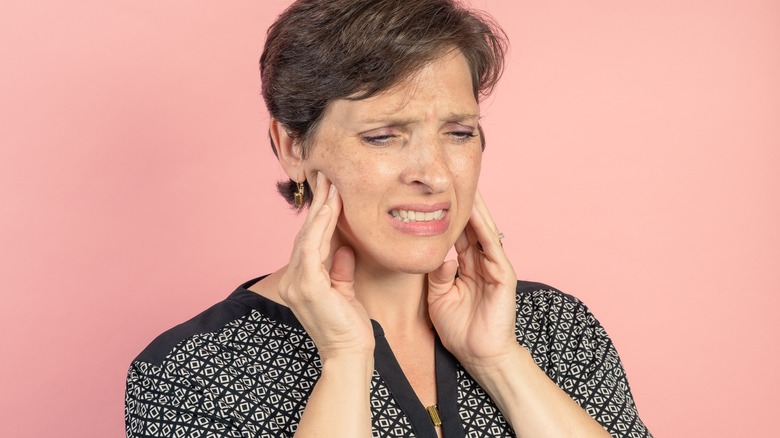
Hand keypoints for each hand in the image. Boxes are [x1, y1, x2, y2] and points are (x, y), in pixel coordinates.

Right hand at [278, 172, 374, 362]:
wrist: (349, 354)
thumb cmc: (349, 327)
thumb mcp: (344, 291)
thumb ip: (340, 270)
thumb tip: (344, 249)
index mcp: (300, 281)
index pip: (310, 241)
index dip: (319, 216)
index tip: (330, 191)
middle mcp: (293, 280)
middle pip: (306, 234)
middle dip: (318, 204)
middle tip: (327, 175)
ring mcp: (297, 283)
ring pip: (308, 236)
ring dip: (320, 208)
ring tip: (331, 183)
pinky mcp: (308, 286)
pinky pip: (313, 248)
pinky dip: (321, 225)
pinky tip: (330, 207)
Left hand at [427, 190, 517, 370]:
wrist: (480, 355)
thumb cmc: (459, 330)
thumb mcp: (438, 297)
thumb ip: (437, 274)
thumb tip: (439, 256)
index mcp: (466, 265)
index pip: (456, 232)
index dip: (446, 214)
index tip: (432, 194)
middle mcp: (481, 261)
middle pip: (471, 225)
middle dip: (462, 203)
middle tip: (450, 178)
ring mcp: (494, 265)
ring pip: (483, 229)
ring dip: (475, 208)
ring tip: (465, 185)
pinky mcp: (503, 274)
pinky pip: (492, 246)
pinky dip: (484, 228)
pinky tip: (475, 213)